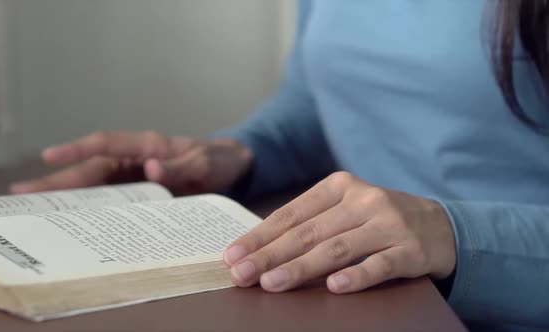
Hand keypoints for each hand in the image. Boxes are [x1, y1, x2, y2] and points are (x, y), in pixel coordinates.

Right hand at [10, 131, 251, 194]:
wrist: (234, 169)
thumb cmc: (218, 160)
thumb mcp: (205, 163)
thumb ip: (181, 167)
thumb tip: (152, 168)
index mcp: (147, 145)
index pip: (105, 144)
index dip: (77, 150)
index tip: (48, 157)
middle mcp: (136, 160)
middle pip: (92, 169)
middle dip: (58, 181)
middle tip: (23, 195)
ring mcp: (137, 177)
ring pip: (97, 186)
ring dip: (70, 197)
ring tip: (38, 210)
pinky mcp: (143, 193)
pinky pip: (114, 200)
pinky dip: (95, 209)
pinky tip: (77, 221)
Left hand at [223, 172, 455, 293]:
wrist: (439, 226)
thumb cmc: (377, 220)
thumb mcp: (344, 210)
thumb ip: (309, 224)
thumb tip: (258, 250)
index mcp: (340, 186)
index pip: (292, 213)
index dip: (260, 236)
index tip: (233, 255)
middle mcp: (363, 200)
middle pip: (309, 232)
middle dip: (270, 255)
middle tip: (241, 275)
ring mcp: (388, 224)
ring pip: (337, 248)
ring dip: (301, 268)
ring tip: (272, 283)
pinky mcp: (411, 250)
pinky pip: (379, 265)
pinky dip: (356, 276)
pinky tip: (333, 288)